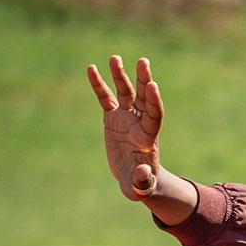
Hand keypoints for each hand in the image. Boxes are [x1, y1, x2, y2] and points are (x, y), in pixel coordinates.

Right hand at [88, 55, 164, 200]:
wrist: (138, 178)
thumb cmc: (142, 184)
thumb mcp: (140, 187)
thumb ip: (142, 180)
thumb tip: (143, 172)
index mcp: (147, 138)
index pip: (154, 115)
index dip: (154, 101)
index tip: (153, 85)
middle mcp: (139, 124)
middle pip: (143, 98)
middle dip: (143, 80)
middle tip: (144, 62)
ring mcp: (126, 119)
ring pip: (125, 93)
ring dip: (121, 76)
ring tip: (115, 58)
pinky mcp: (113, 119)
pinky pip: (105, 99)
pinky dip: (99, 85)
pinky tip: (91, 68)